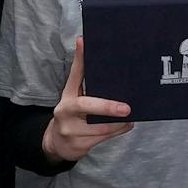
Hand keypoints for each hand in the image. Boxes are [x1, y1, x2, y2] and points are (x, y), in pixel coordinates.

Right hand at [42, 37, 132, 162]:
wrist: (56, 143)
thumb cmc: (71, 113)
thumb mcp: (72, 93)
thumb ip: (80, 72)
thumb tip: (83, 41)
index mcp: (67, 97)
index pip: (74, 76)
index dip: (80, 60)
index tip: (85, 43)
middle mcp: (65, 113)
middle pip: (87, 106)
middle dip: (108, 107)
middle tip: (127, 108)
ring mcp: (71, 131)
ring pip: (100, 127)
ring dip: (118, 123)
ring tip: (131, 116)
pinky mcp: (79, 146)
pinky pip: (103, 138)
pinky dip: (117, 131)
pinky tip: (126, 125)